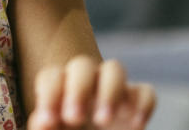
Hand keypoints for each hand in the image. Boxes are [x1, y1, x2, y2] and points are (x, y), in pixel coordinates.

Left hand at [27, 56, 155, 128]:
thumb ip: (46, 124)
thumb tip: (42, 121)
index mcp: (59, 88)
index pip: (51, 77)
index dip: (49, 95)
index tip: (48, 121)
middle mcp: (85, 83)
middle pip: (82, 65)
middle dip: (78, 89)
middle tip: (74, 119)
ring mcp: (112, 90)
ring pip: (115, 69)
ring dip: (109, 92)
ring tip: (103, 121)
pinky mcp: (136, 103)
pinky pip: (145, 91)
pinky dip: (142, 105)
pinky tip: (136, 126)